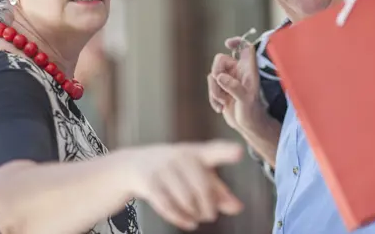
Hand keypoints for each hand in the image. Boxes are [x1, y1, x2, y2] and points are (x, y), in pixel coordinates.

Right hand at [127, 141, 243, 230]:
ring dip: (196, 214)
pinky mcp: (150, 182)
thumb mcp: (198, 174)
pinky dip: (181, 218)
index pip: (216, 151)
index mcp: (198, 152)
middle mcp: (182, 156)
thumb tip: (238, 207)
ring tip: (199, 216)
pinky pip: (168, 206)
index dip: (227, 152)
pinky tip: (190, 223)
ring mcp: (164, 168)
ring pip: (187, 200)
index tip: (239, 151)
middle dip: (209, 206)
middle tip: (211, 214)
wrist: (135, 164)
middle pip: (203, 187)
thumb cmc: (176, 169)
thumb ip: (219, 191)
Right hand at [207, 37, 268, 133]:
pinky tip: (220, 108)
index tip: (227, 44)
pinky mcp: (221, 88)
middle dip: (216, 75)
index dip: (237, 41)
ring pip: (213, 75)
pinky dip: (212, 98)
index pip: (245, 48)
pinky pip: (210, 85)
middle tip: (220, 87)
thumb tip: (219, 77)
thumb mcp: (245, 100)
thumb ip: (234, 87)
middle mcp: (239, 71)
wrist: (247, 126)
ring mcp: (229, 79)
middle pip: (220, 60)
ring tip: (224, 102)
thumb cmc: (252, 112)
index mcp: (248, 69)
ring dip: (214, 90)